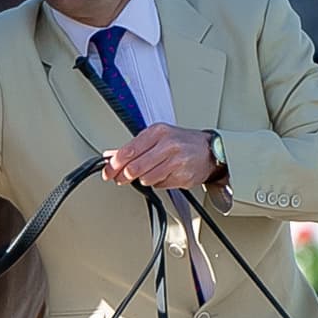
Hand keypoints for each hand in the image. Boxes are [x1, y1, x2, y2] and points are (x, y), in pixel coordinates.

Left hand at [103, 124, 218, 190]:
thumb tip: (110, 156)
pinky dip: (157, 183)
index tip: (107, 172)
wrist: (209, 150)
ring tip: (150, 172)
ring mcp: (177, 161)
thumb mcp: (157, 137)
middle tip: (121, 178)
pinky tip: (164, 174)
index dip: (114, 165)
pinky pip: (160, 185)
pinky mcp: (183, 176)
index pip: (128, 151)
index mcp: (157, 132)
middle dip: (124, 176)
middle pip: (134, 168)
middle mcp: (168, 145)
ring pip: (146, 179)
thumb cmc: (181, 143)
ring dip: (143, 179)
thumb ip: (133, 147)